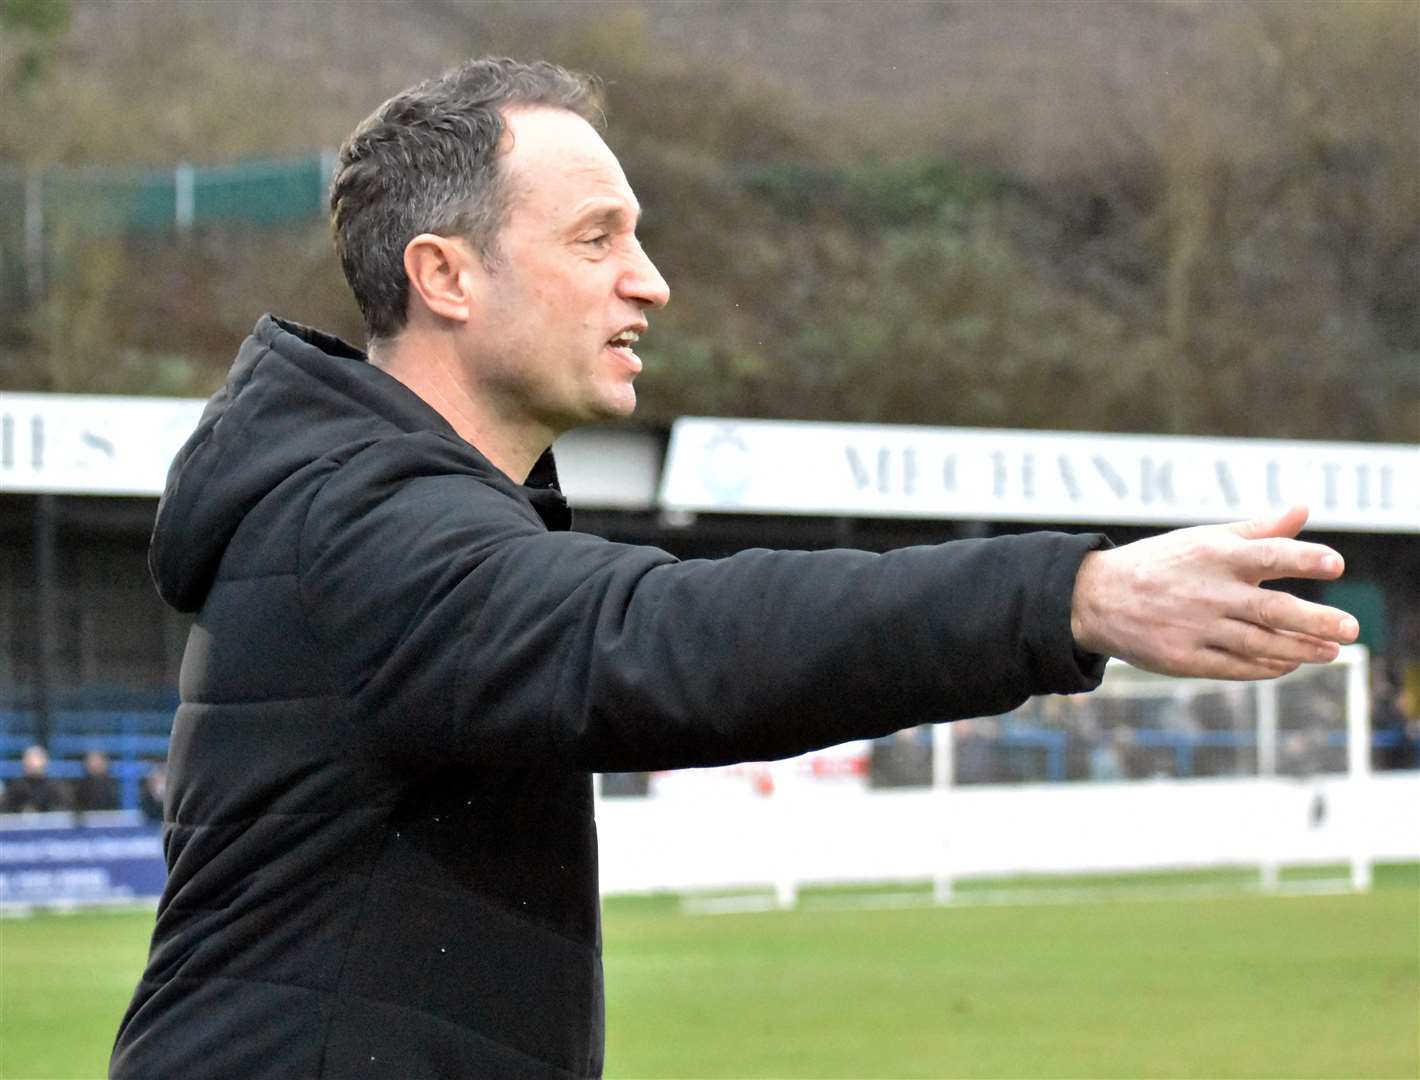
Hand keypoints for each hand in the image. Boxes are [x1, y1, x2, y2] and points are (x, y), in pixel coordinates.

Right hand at [1070, 506, 1358, 679]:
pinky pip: (1236, 667)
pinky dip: (1267, 667)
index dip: (1304, 558)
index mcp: (1214, 556)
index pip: (1269, 554)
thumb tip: (1304, 509)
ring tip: (1332, 651)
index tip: (1335, 564)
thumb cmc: (1159, 564)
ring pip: (1261, 644)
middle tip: (1351, 628)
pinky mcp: (1184, 659)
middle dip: (1317, 619)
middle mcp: (1208, 593)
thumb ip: (1257, 529)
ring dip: (1301, 649)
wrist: (1096, 598)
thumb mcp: (1202, 539)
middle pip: (1273, 609)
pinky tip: (1289, 663)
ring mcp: (1196, 628)